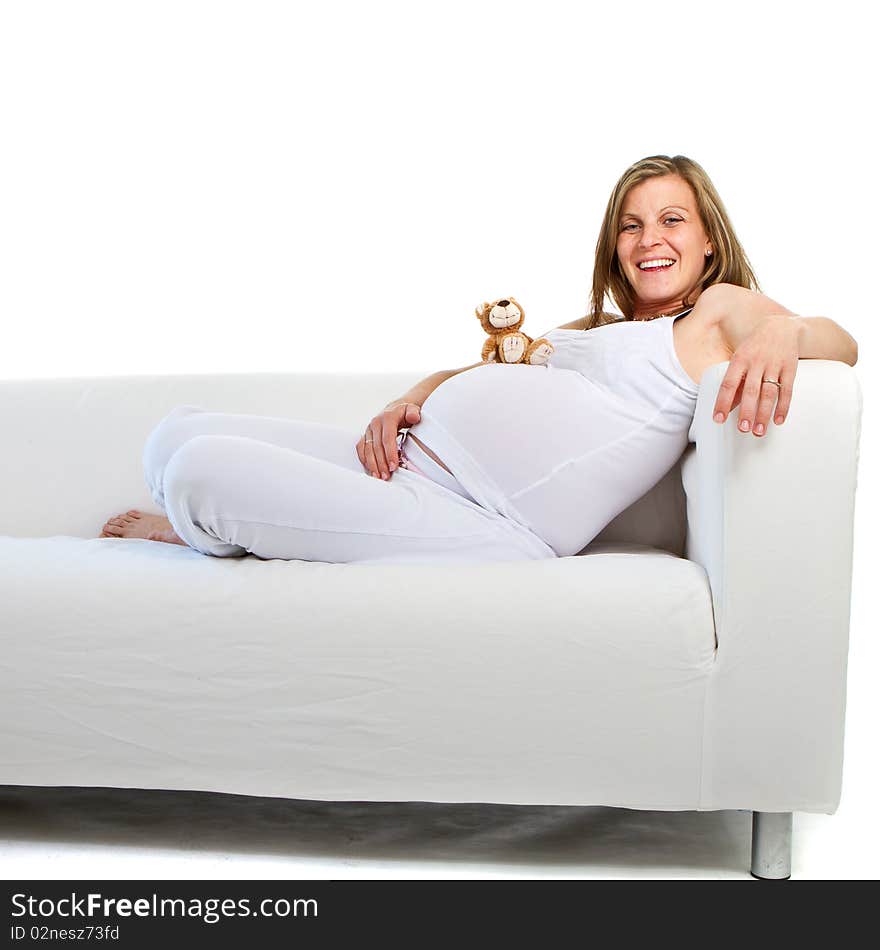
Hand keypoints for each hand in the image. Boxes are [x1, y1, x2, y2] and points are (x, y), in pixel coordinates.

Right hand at [357, 402, 421, 478]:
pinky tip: (370, 469)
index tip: (393, 466)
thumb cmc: (405, 413)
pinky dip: (364, 459)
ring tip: (378, 476)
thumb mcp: (412, 409)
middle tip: (386, 476)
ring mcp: (369, 429)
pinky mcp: (365, 435)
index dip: (390, 453)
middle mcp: (375, 423)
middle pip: (376, 446)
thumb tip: (413, 417)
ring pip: (367, 449)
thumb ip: (413, 413)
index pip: (388, 438)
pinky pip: (361, 448)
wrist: (395, 409)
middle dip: (381, 463)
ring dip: (372, 464)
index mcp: (387, 417)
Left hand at [712, 314, 800, 436]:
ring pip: (769, 393)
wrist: (781, 326)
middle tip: (743, 429)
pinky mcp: (790, 368)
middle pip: (751, 391)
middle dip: (746, 412)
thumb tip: (729, 405)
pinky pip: (787, 390)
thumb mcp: (740, 358)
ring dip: (763, 414)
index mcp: (740, 359)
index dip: (723, 402)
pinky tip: (778, 420)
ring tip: (758, 431)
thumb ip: (736, 381)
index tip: (718, 419)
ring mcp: (775, 365)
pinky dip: (783, 406)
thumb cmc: (755, 346)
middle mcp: (757, 362)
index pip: (728, 384)